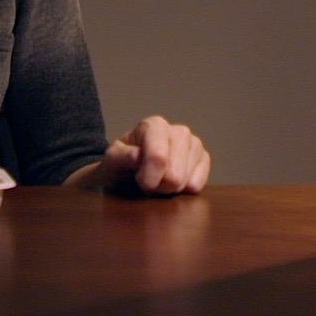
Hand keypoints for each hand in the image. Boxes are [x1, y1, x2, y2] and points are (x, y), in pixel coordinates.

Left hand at [72, 115, 209, 194]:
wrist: (132, 169)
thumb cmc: (122, 162)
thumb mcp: (112, 160)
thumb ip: (121, 157)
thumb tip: (137, 156)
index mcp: (155, 126)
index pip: (158, 157)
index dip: (148, 177)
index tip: (139, 182)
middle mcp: (179, 131)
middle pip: (175, 173)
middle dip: (159, 185)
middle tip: (148, 183)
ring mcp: (195, 144)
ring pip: (186, 181)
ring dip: (169, 189)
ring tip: (159, 181)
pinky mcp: (204, 159)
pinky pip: (198, 185)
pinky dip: (183, 190)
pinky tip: (173, 183)